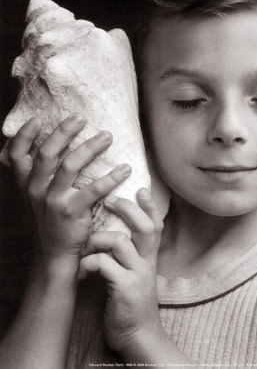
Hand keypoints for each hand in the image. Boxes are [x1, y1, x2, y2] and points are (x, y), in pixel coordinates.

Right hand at [8, 115, 131, 269]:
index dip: (24, 135)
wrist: (54, 253)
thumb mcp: (35, 197)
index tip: (36, 119)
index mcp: (26, 183)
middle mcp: (35, 189)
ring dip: (90, 147)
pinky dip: (111, 177)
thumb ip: (35, 175)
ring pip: (70, 165)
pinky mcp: (72, 212)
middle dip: (64, 132)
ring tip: (107, 136)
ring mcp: (53, 201)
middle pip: (47, 153)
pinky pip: (93, 190)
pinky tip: (125, 169)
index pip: (16, 155)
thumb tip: (42, 145)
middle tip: (81, 118)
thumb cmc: (50, 219)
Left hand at [78, 188, 163, 353]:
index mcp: (149, 257)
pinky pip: (104, 264)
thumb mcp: (136, 273)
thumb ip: (131, 254)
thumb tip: (114, 232)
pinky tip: (84, 271)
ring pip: (120, 241)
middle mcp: (147, 262)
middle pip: (145, 226)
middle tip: (110, 199)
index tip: (141, 187)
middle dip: (128, 208)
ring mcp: (138, 274)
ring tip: (87, 248)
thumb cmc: (130, 301)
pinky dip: (89, 263)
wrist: (138, 335)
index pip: (156, 224)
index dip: (150, 205)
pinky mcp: (125, 288)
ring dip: (98, 239)